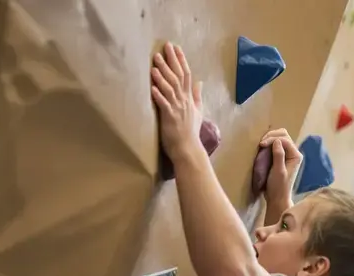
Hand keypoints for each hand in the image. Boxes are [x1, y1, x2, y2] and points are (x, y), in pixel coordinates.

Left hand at [151, 43, 202, 159]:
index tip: (176, 48)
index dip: (181, 60)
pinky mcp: (169, 117)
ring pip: (170, 88)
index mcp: (190, 98)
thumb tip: (200, 82)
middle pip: (178, 77)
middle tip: (165, 47)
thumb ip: (198, 96)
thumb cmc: (190, 132)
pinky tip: (152, 86)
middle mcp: (184, 101)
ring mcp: (177, 108)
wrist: (188, 149)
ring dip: (162, 75)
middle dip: (171, 61)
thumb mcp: (198, 111)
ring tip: (155, 63)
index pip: (187, 75)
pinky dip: (158, 94)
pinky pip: (163, 103)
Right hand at [258, 128, 302, 204]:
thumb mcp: (278, 171)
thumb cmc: (278, 187)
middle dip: (271, 136)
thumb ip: (278, 156)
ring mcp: (287, 155)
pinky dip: (268, 143)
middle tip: (261, 143)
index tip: (261, 145)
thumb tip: (276, 141)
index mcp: (296, 155)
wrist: (277, 198)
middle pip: (283, 135)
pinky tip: (262, 147)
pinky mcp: (280, 157)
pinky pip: (275, 145)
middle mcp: (293, 153)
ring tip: (261, 144)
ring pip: (279, 138)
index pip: (284, 139)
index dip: (272, 139)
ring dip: (269, 138)